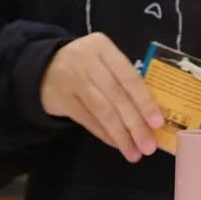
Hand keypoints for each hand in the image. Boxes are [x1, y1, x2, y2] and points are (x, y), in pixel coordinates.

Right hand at [41, 33, 164, 162]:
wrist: (43, 68)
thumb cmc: (86, 66)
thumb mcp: (104, 61)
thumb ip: (124, 79)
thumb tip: (151, 115)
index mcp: (103, 46)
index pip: (129, 76)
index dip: (145, 101)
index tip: (158, 123)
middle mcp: (86, 60)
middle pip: (117, 96)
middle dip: (136, 124)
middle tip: (149, 146)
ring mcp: (71, 79)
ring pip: (103, 111)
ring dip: (121, 135)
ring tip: (135, 153)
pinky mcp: (61, 98)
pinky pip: (88, 120)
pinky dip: (105, 134)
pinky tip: (117, 144)